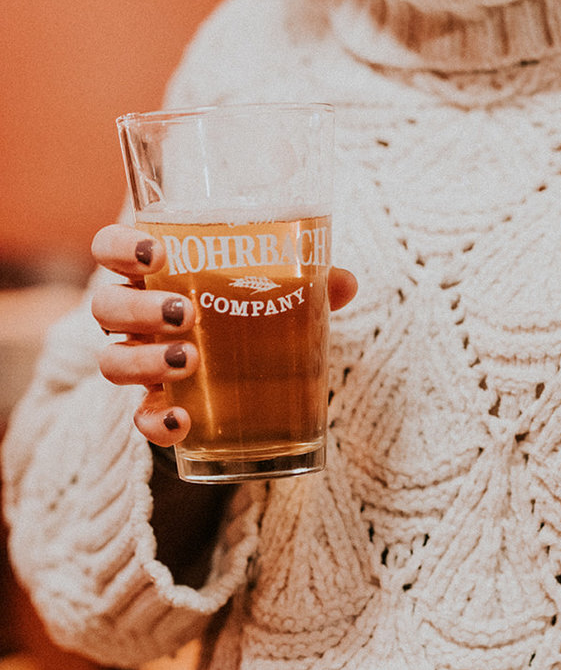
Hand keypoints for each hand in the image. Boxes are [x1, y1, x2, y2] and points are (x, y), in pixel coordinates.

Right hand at [91, 224, 357, 446]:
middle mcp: (135, 314)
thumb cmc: (251, 306)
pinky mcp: (154, 404)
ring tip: (189, 359)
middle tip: (185, 313)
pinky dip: (155, 422)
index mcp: (154, 272)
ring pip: (112, 361)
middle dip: (138, 309)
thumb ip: (306, 279)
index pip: (110, 247)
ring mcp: (140, 360)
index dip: (120, 247)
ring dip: (144, 360)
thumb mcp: (279, 287)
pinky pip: (139, 417)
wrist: (251, 368)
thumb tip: (344, 283)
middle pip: (107, 307)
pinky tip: (182, 422)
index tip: (157, 253)